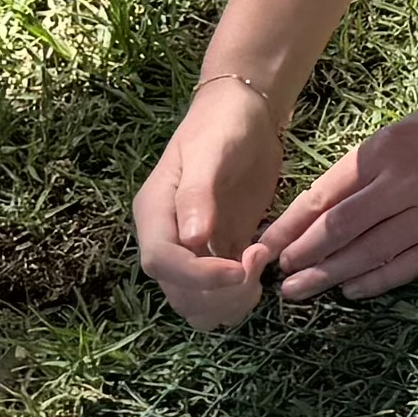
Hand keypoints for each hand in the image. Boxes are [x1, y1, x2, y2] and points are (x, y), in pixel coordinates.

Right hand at [134, 76, 286, 329]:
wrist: (245, 113)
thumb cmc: (223, 124)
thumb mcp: (209, 151)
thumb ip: (197, 194)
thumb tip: (192, 239)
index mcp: (154, 213)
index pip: (161, 262)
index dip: (197, 276)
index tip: (239, 270)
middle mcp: (167, 237)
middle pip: (178, 293)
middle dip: (217, 294)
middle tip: (255, 265)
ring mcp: (194, 249)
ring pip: (199, 303)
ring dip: (229, 301)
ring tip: (258, 267)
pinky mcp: (221, 251)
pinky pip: (223, 292)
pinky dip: (242, 292)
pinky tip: (263, 262)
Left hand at [267, 71, 417, 303]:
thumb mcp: (406, 129)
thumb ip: (367, 166)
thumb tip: (323, 204)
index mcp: (385, 150)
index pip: (323, 195)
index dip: (291, 225)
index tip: (265, 245)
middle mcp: (402, 182)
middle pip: (339, 228)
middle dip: (303, 256)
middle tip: (276, 278)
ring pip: (369, 252)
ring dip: (330, 275)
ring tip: (301, 291)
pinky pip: (408, 265)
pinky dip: (376, 280)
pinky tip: (351, 291)